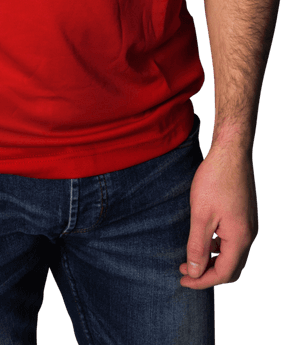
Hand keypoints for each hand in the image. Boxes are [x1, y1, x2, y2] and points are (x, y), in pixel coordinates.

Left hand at [179, 143, 257, 287]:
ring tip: (190, 256)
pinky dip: (218, 247)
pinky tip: (203, 238)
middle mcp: (249, 235)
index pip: (222, 273)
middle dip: (208, 274)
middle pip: (231, 269)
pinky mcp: (245, 216)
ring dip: (213, 260)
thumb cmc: (215, 179)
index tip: (182, 279)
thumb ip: (197, 246)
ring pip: (233, 256)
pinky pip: (233, 242)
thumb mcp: (200, 215)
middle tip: (185, 271)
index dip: (201, 281)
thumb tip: (194, 272)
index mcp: (240, 238)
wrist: (231, 151)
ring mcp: (249, 225)